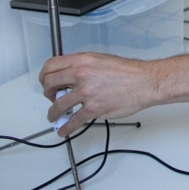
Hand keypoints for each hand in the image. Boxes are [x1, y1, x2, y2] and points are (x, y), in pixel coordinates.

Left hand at [39, 52, 154, 136]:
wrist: (144, 82)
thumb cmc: (128, 71)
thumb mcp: (101, 60)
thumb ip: (83, 66)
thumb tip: (69, 76)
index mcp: (82, 60)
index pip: (51, 66)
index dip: (44, 76)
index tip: (46, 82)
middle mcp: (81, 74)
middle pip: (49, 84)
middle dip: (46, 93)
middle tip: (50, 98)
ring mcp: (87, 92)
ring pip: (58, 105)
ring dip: (53, 113)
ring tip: (54, 116)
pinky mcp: (94, 109)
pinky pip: (73, 121)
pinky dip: (66, 128)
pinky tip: (64, 130)